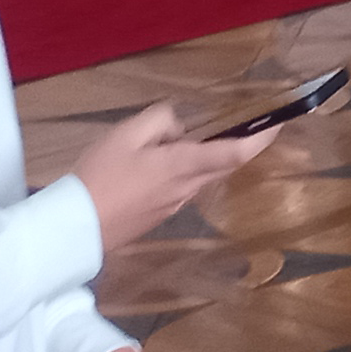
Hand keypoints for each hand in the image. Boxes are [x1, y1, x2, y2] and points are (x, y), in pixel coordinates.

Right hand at [72, 101, 273, 253]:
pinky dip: (186, 171)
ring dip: (208, 158)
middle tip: (242, 123)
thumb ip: (160, 122)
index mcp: (183, 166)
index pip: (235, 153)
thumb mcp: (126, 134)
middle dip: (238, 145)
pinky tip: (161, 162)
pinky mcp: (158, 217)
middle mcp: (186, 189)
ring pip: (203, 177)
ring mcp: (173, 206)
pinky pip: (183, 188)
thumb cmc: (99, 177)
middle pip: (224, 166)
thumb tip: (178, 128)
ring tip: (189, 137)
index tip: (278, 122)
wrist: (72, 229)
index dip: (261, 138)